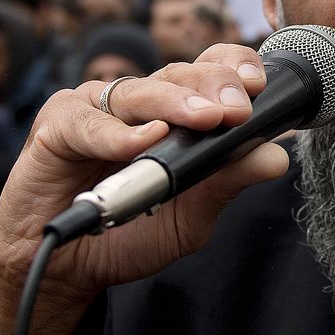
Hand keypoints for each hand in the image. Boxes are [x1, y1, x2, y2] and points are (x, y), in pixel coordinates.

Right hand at [0, 43, 288, 334]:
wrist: (68, 266)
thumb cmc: (131, 230)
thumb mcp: (193, 214)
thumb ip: (230, 183)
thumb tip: (277, 157)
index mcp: (178, 110)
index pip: (211, 69)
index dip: (235, 68)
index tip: (258, 85)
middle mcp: (142, 101)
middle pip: (183, 73)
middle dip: (215, 86)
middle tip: (236, 111)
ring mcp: (99, 108)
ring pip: (142, 91)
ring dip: (175, 103)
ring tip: (204, 118)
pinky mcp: (57, 126)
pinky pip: (90, 123)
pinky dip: (117, 134)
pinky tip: (142, 141)